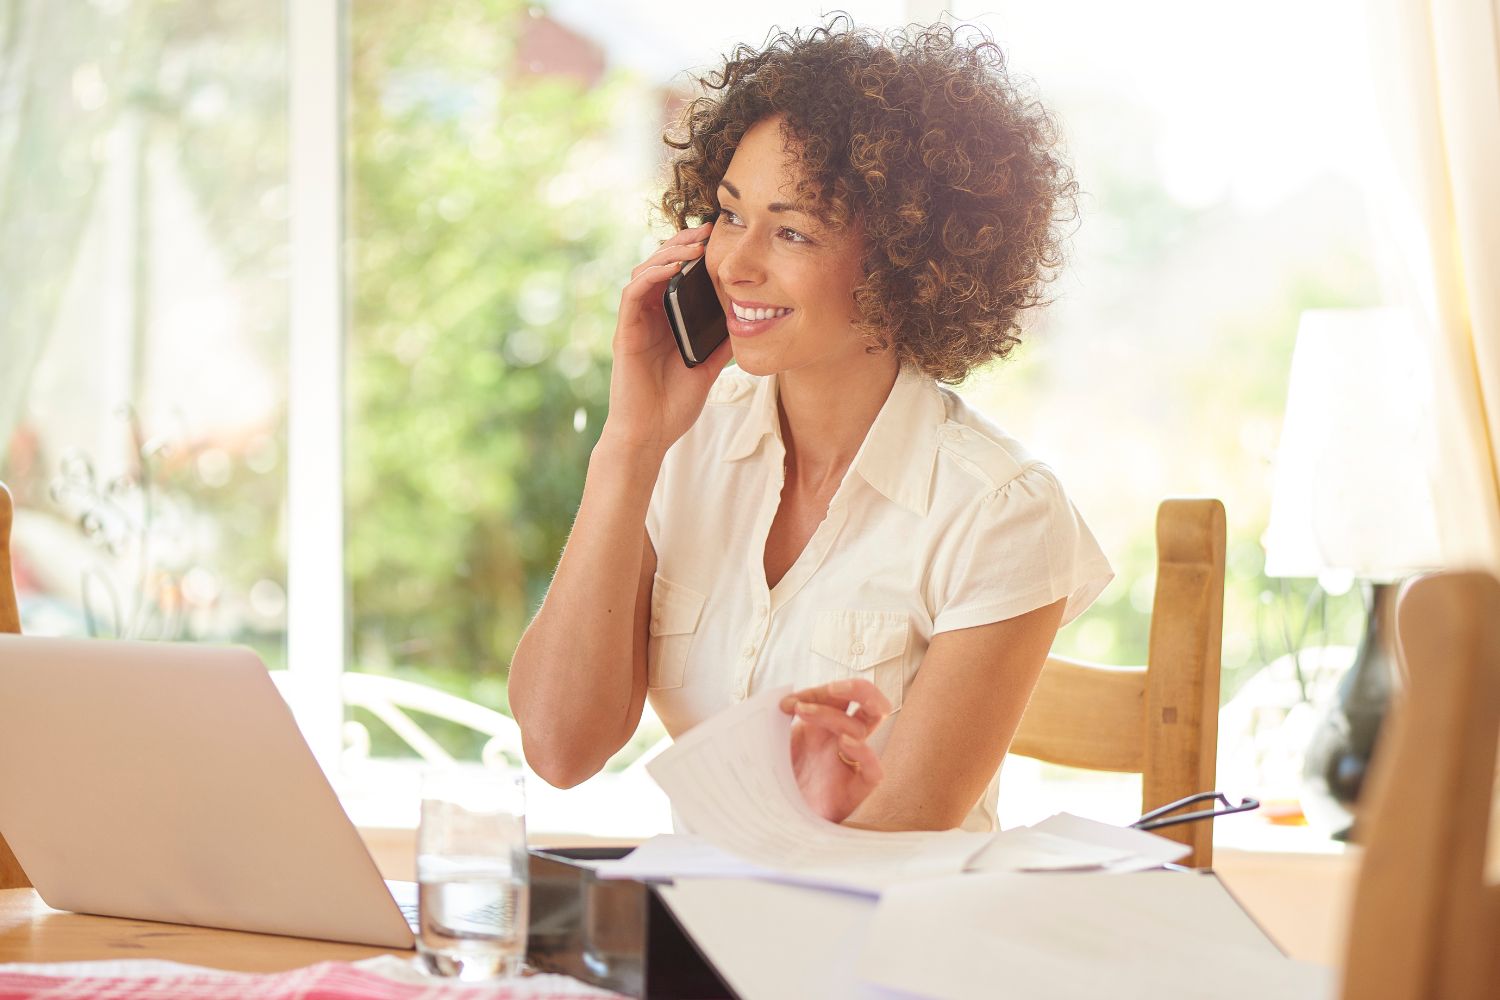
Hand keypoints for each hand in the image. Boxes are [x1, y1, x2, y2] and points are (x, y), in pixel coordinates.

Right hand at [598, 221, 732, 456]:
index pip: (677, 277)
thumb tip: (749, 319)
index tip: (719, 239)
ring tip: (694, 242)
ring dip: (668, 252)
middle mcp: (648, 317)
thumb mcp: (708, 366)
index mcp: (666, 321)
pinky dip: (652, 275)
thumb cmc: (675, 405)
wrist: (650, 435)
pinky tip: (674, 266)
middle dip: (683, 244)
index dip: (693, 254)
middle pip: (659, 266)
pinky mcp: (625, 333)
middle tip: (709, 229)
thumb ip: (721, 342)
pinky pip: (633, 294)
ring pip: (645, 272)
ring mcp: (635, 323)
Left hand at [780, 678, 890, 823]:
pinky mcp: (856, 790)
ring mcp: (850, 763)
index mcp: (823, 727)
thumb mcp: (768, 744)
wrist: (772, 821)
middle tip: (832, 688)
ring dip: (833, 714)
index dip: (814, 693)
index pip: (836, 697)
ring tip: (803, 714)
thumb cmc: (770, 780)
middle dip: (858, 688)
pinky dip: (864, 752)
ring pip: (865, 728)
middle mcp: (841, 740)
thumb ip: (771, 721)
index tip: (783, 705)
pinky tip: (844, 744)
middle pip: (871, 703)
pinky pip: (874, 769)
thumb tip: (771, 698)